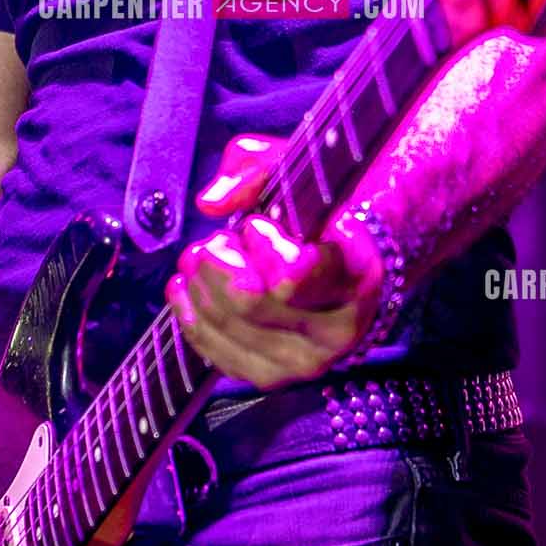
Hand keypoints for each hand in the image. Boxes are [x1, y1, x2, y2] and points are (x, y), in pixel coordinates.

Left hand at [166, 133, 382, 388]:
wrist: (351, 266)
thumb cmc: (323, 211)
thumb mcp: (300, 168)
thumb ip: (254, 169)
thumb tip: (211, 202)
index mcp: (358, 276)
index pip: (293, 276)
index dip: (262, 244)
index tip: (259, 225)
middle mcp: (337, 330)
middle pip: (247, 301)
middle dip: (218, 260)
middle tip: (220, 239)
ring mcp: (304, 361)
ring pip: (225, 325)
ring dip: (200, 283)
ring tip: (206, 256)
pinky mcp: (270, 377)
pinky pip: (211, 351)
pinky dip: (189, 313)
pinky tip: (187, 287)